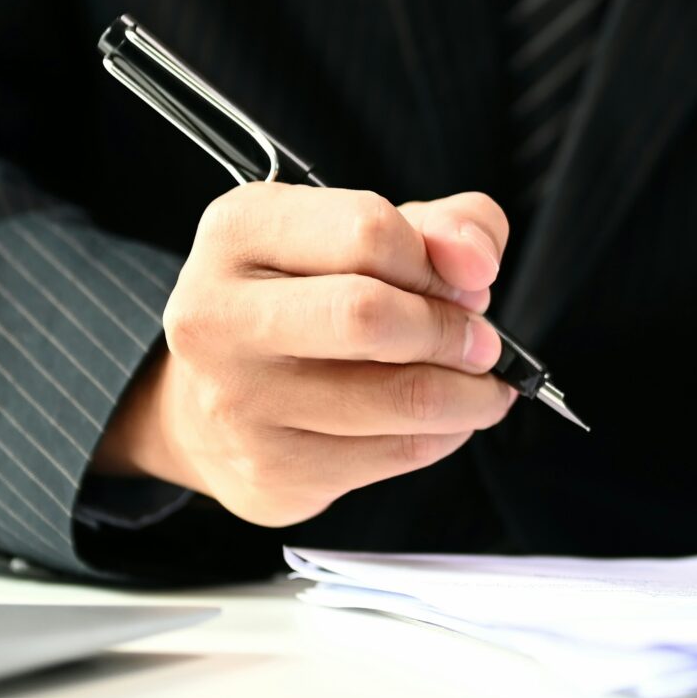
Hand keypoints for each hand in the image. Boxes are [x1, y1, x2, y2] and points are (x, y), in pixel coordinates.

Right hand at [94, 185, 517, 526]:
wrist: (214, 403)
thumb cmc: (308, 301)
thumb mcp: (369, 236)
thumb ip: (445, 225)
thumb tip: (478, 262)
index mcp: (239, 232)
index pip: (369, 232)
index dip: (439, 263)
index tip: (465, 284)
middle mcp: (217, 315)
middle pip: (371, 316)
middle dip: (452, 331)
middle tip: (482, 342)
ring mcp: (237, 401)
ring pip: (401, 396)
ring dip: (470, 393)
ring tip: (480, 384)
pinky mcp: (270, 472)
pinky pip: (398, 452)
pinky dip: (446, 434)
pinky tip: (443, 420)